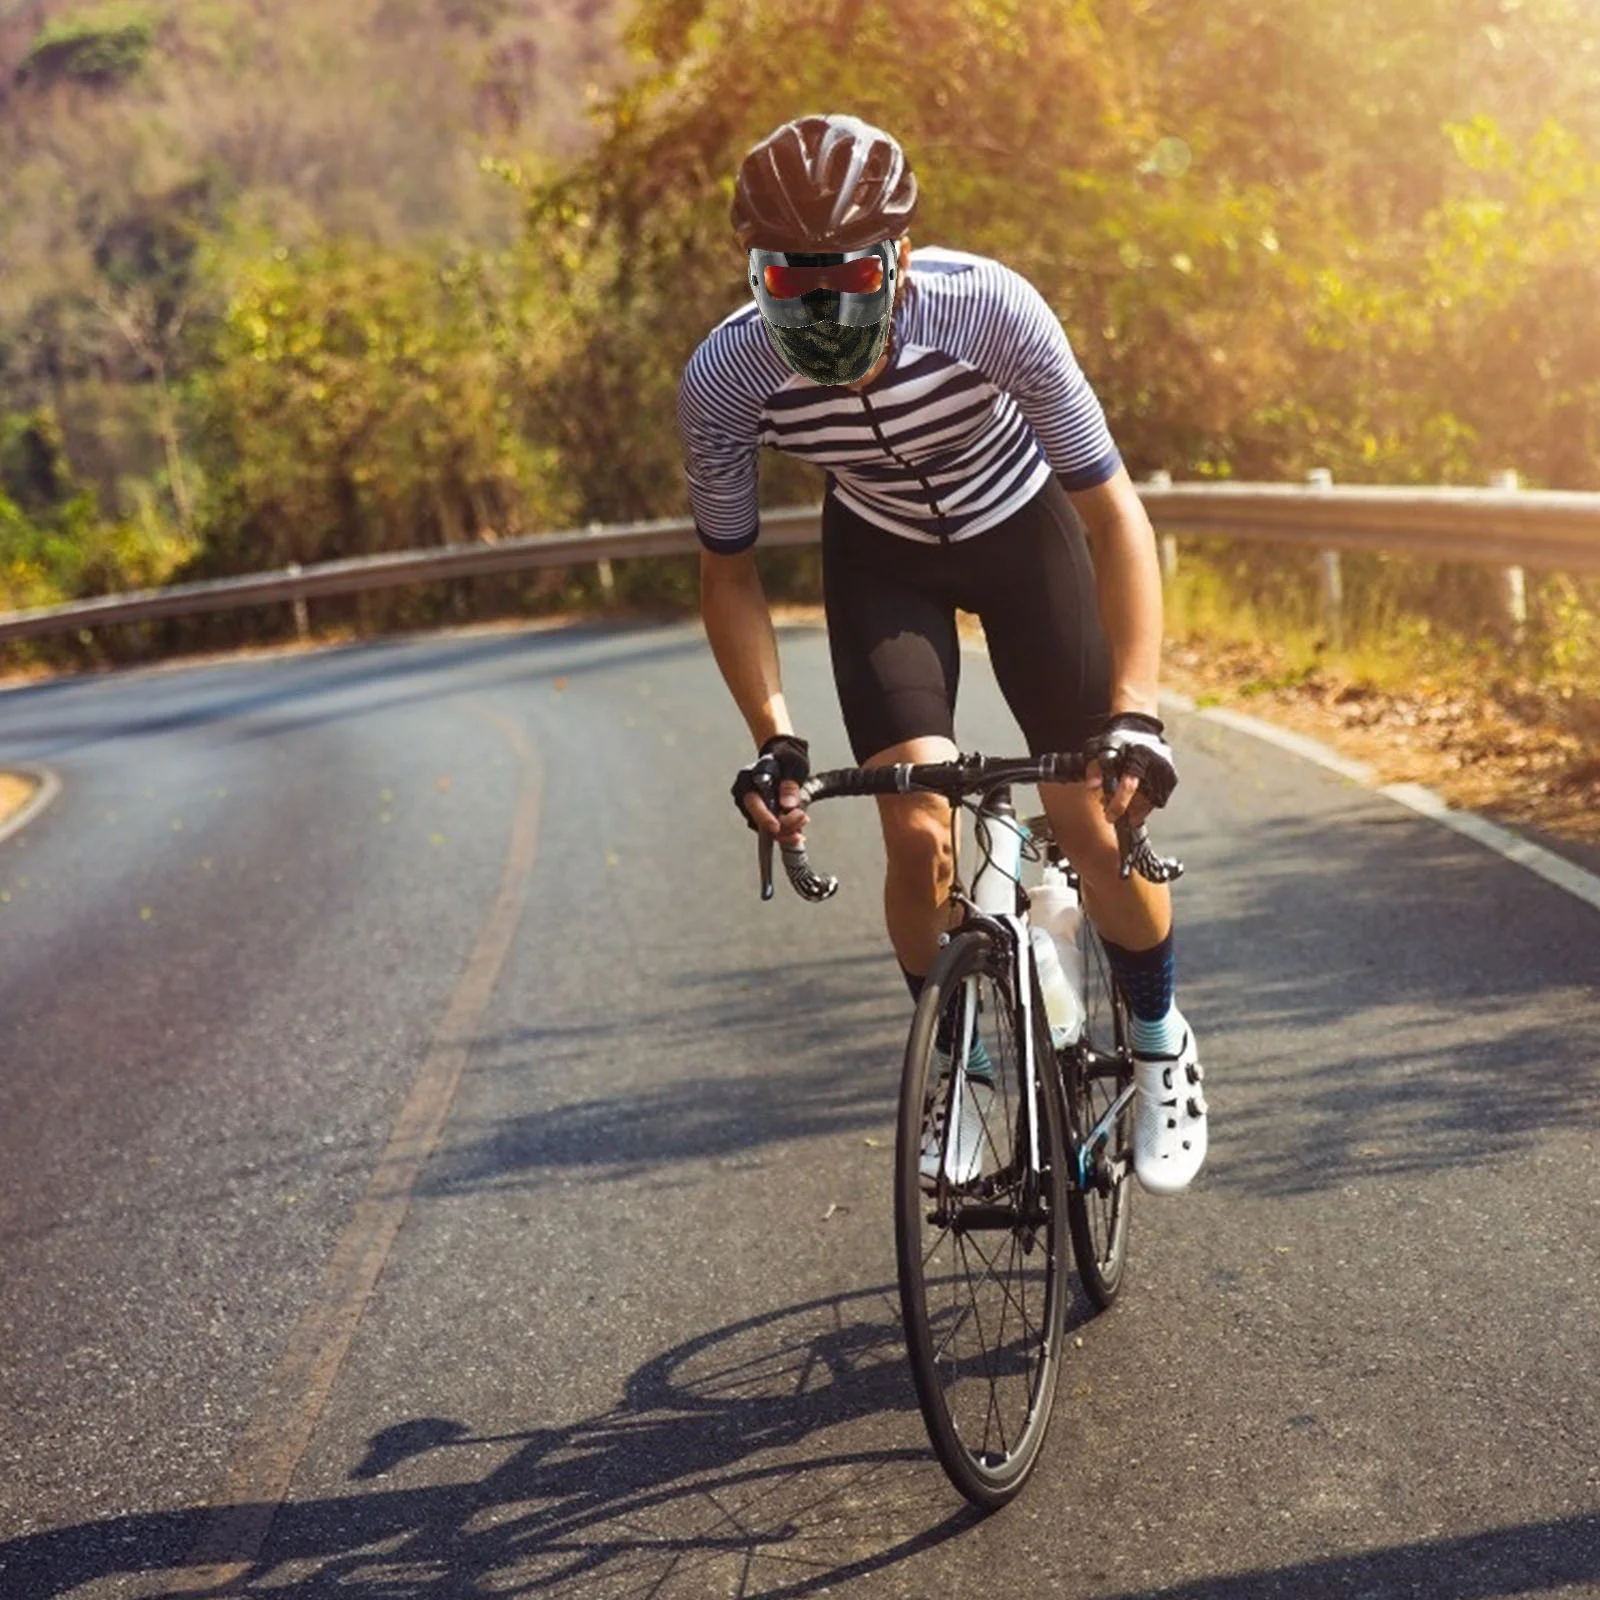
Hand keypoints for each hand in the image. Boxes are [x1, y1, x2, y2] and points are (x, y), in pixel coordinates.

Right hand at [731, 734, 810, 845]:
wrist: (785, 758)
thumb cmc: (786, 757)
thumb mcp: (792, 765)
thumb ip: (789, 785)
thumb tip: (788, 806)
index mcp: (747, 779)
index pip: (752, 803)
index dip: (764, 817)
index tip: (776, 826)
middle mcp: (746, 795)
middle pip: (759, 820)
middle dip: (782, 826)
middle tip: (802, 819)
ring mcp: (753, 807)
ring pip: (767, 828)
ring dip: (787, 829)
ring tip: (803, 819)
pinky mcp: (763, 815)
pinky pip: (773, 828)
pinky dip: (787, 830)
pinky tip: (799, 828)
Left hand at [1089, 712, 1177, 826]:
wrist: (1139, 727)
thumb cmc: (1118, 739)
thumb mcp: (1100, 749)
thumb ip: (1095, 769)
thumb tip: (1092, 788)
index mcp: (1137, 756)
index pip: (1129, 786)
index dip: (1119, 805)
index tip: (1110, 817)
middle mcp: (1155, 763)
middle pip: (1142, 799)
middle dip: (1126, 810)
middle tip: (1112, 810)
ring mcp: (1166, 771)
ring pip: (1151, 803)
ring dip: (1136, 809)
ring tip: (1123, 803)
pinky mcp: (1171, 777)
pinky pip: (1158, 799)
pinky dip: (1146, 803)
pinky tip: (1135, 798)